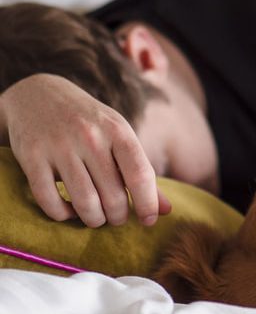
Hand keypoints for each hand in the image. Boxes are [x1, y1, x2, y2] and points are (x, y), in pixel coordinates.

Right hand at [1, 74, 170, 226]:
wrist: (39, 93)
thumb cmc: (90, 123)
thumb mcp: (119, 137)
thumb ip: (141, 172)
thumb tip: (167, 211)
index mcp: (118, 130)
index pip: (140, 175)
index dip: (148, 204)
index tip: (148, 220)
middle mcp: (90, 137)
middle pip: (113, 196)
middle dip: (118, 217)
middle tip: (116, 218)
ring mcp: (59, 146)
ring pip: (84, 202)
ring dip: (93, 220)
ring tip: (96, 218)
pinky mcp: (31, 156)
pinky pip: (49, 200)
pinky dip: (61, 214)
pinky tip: (68, 210)